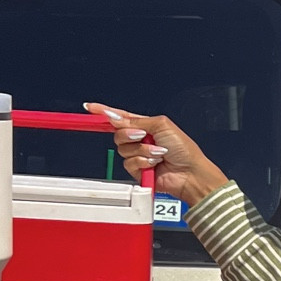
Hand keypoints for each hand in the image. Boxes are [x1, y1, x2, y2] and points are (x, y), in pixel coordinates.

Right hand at [84, 105, 228, 207]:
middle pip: (118, 134)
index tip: (90, 108)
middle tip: (143, 136)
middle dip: (129, 134)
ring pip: (123, 150)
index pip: (120, 117)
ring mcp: (138, 155)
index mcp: (145, 126)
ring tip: (158, 153)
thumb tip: (115, 117)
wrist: (190, 172)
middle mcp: (140, 140)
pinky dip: (141, 162)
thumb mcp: (161, 125)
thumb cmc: (184, 149)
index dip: (104, 112)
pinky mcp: (138, 170)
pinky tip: (154, 163)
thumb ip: (136, 120)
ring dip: (141, 150)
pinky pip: (128, 163)